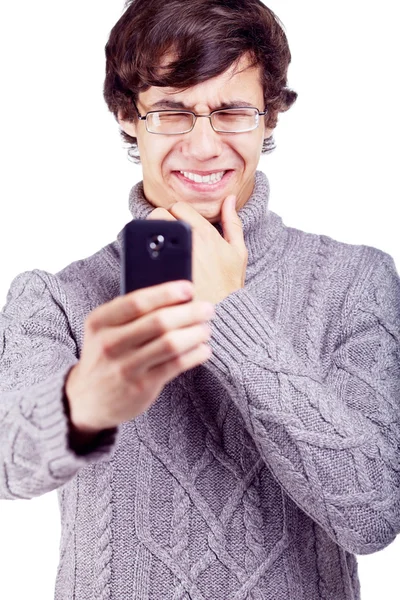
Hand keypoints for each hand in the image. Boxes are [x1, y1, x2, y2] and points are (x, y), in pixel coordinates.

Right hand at [65, 281, 214, 433]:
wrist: (86, 400)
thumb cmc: (105, 356)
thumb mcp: (104, 330)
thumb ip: (131, 313)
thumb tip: (176, 296)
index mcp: (99, 322)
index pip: (137, 301)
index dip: (167, 293)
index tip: (189, 289)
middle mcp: (110, 344)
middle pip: (159, 322)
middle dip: (190, 312)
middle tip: (207, 309)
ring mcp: (125, 367)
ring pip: (171, 344)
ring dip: (195, 333)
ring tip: (206, 329)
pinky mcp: (141, 387)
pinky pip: (175, 365)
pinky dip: (195, 354)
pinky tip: (203, 349)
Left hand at [146, 195, 247, 303]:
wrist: (221, 317)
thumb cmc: (229, 287)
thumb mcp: (238, 253)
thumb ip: (233, 223)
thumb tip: (229, 198)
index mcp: (205, 233)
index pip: (178, 206)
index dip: (177, 215)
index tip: (178, 228)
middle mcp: (186, 241)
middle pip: (159, 214)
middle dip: (159, 222)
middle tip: (164, 237)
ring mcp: (169, 256)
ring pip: (147, 231)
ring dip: (150, 237)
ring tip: (156, 249)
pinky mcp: (157, 272)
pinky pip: (141, 254)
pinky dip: (143, 255)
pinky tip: (151, 264)